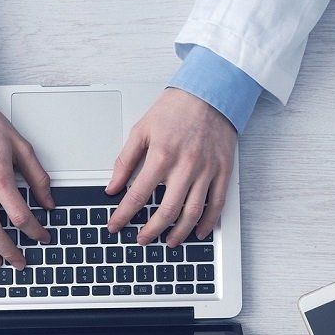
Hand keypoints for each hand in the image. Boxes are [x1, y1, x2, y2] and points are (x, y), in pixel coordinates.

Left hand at [105, 88, 236, 246]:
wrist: (210, 93)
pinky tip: (199, 232)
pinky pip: (217, 204)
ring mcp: (206, 171)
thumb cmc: (175, 109)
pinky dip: (208, 222)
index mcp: (161, 155)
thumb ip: (124, 160)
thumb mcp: (141, 130)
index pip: (137, 195)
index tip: (115, 226)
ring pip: (193, 212)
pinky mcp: (223, 171)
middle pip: (167, 211)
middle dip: (151, 231)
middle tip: (141, 240)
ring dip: (179, 233)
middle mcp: (185, 166)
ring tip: (168, 242)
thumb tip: (112, 187)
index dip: (123, 215)